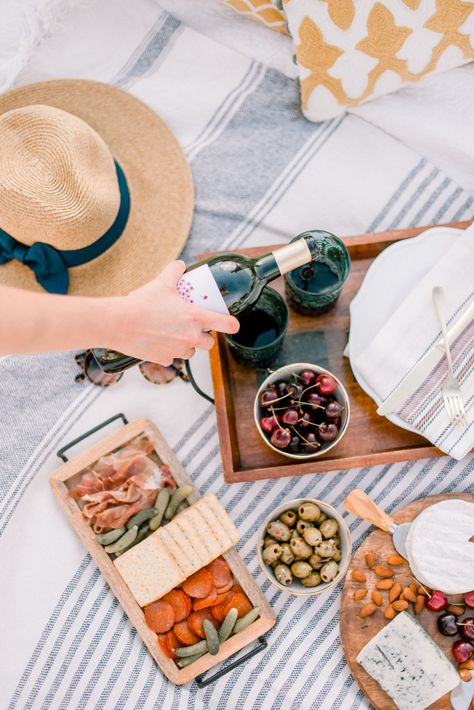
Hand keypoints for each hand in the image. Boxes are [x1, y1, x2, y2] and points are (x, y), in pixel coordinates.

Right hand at [110, 261, 239, 365]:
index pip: (227, 324)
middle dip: (204, 336)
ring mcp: (178, 350)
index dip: (232, 324)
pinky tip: (159, 342)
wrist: (119, 323)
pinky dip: (168, 352)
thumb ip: (174, 271)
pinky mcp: (164, 359)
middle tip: (193, 327)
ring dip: (187, 345)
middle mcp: (190, 337)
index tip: (230, 324)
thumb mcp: (162, 282)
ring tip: (174, 334)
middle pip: (209, 343)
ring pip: (191, 352)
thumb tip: (180, 265)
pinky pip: (173, 358)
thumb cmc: (142, 303)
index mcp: (195, 318)